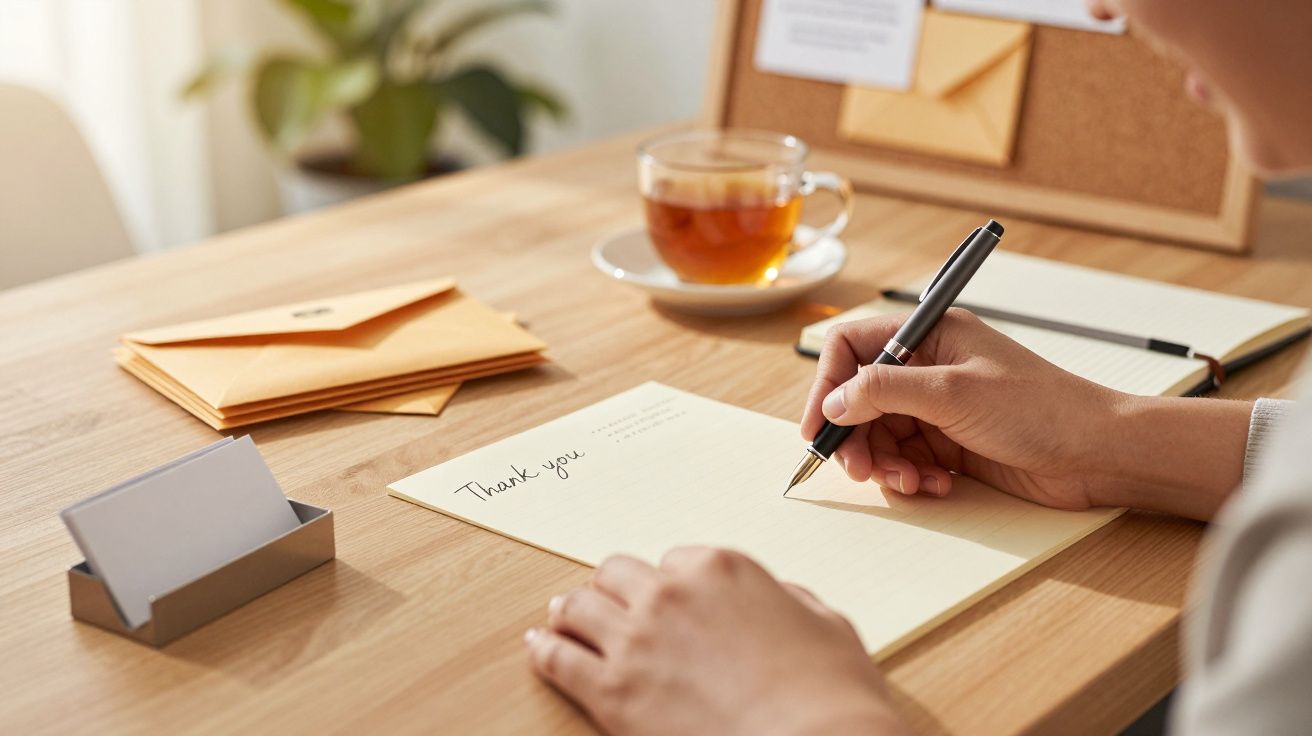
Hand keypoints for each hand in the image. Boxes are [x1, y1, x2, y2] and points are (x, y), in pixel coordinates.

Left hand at [525, 547, 908, 735]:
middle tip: (608, 602)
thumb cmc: (831, 693)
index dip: (670, 583)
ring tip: (561, 618)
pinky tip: (540, 648)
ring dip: (572, 612)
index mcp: (721, 568)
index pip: (675, 560)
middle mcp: (670, 593)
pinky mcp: (612, 691)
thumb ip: (787, 599)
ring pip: (579, 607)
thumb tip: (776, 599)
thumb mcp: (825, 622)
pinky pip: (559, 659)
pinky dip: (545, 651)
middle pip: (617, 574)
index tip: (666, 598)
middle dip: (614, 589)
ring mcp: (636, 640)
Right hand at [801, 309, 1249, 518]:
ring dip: (886, 463)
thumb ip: (884, 391)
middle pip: (860, 399)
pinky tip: (936, 485)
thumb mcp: (953, 392)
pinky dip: (911, 476)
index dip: (828, 386)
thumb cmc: (1041, 409)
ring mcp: (940, 407)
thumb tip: (834, 402)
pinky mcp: (952, 443)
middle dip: (856, 437)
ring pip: (881, 435)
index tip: (818, 427)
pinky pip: (908, 459)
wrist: (1098, 454)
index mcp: (929, 334)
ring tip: (910, 482)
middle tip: (861, 470)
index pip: (853, 347)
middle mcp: (929, 367)